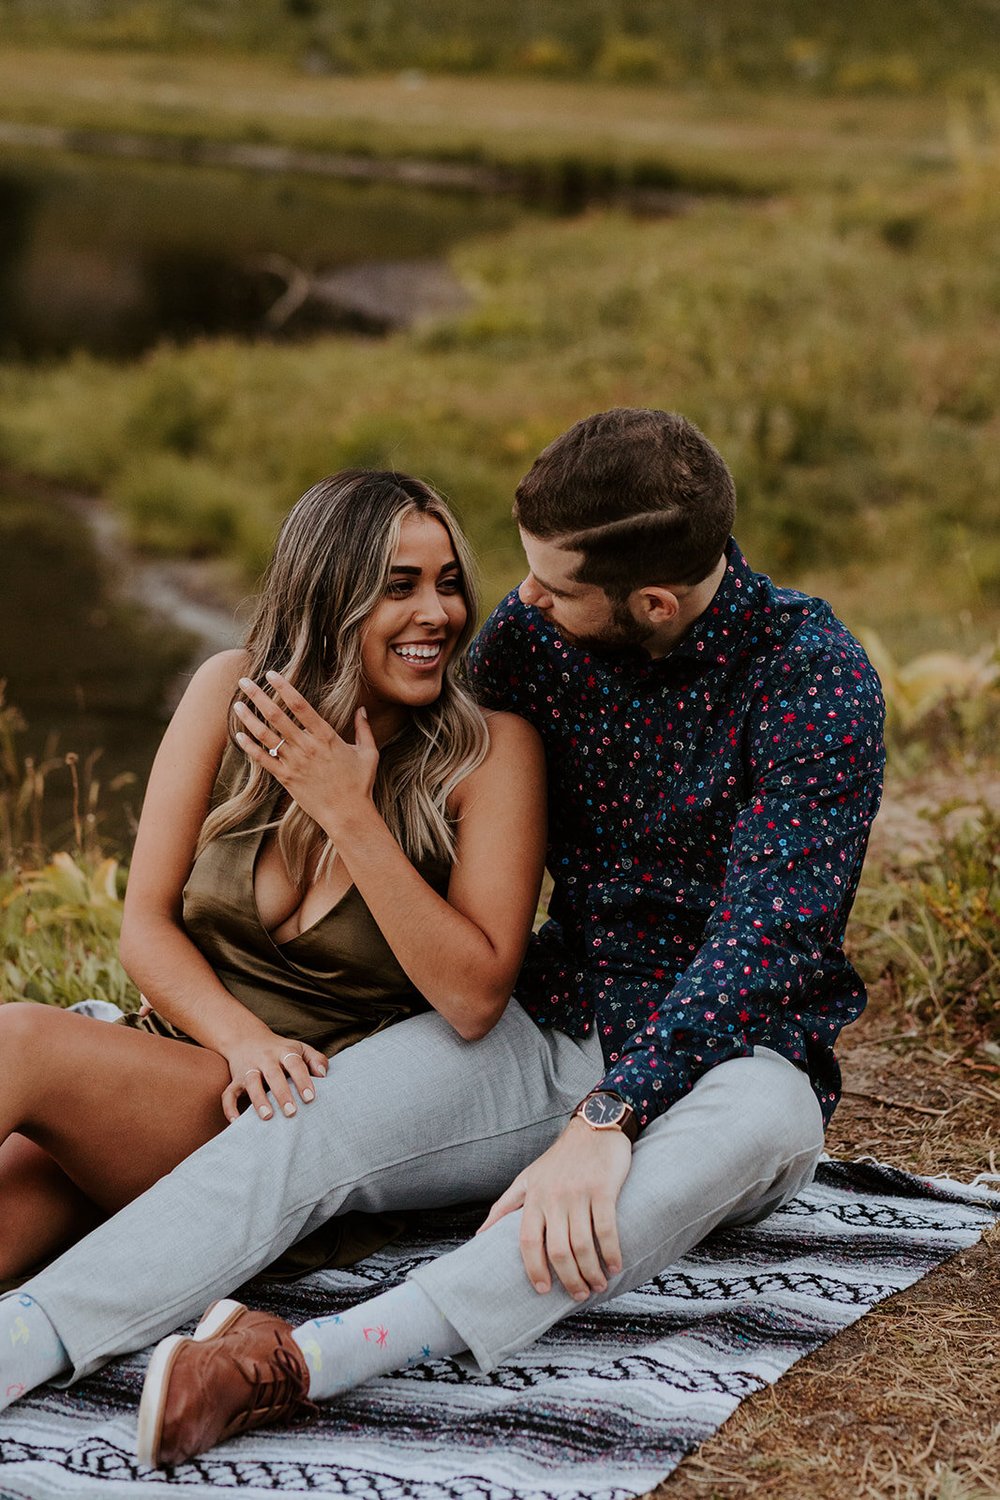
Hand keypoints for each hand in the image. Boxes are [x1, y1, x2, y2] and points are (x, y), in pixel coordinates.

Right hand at [220, 1031, 328, 1123]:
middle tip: (291, 1112)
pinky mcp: (235, 1079)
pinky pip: (228, 1093)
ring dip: (258, 1099)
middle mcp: (265, 1059)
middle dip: (282, 1093)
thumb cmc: (280, 1049)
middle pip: (273, 1074)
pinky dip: (229, 1107)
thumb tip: (323, 1075)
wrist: (246, 1037)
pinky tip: (236, 1122)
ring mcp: (248, 1068)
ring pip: (251, 1082)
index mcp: (284, 1051)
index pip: (294, 1063)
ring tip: (267, 1116)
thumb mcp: (300, 1048)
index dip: (302, 1079)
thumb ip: (315, 1059)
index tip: (310, 1097)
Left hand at [233, 670, 378, 833]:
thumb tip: (362, 709)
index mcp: (326, 736)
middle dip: (258, 696)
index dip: (284, 687)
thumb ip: (364, 728)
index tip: (271, 674)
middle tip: (244, 681)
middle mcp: (307, 746)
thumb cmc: (360, 784)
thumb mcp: (369, 753)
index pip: (300, 705)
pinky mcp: (286, 779)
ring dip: (249, 718)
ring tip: (236, 705)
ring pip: (265, 736)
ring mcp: (295, 763)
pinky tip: (238, 735)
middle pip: (277, 716)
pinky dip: (249, 747)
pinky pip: (263, 760)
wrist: (348, 814)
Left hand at [477, 1118, 632, 1300]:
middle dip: (568, 1278)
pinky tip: (614, 1266)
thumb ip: (504, 1206)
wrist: (593, 1126)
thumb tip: (480, 1235)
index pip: (527, 1241)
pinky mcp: (603, 1189)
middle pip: (557, 1249)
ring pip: (582, 1244)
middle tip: (579, 1294)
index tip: (542, 1290)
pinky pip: (606, 1229)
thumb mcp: (527, 1178)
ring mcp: (578, 1193)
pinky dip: (611, 1252)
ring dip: (591, 1272)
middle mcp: (553, 1196)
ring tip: (598, 1284)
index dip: (534, 1269)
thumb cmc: (559, 1159)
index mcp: (533, 1196)